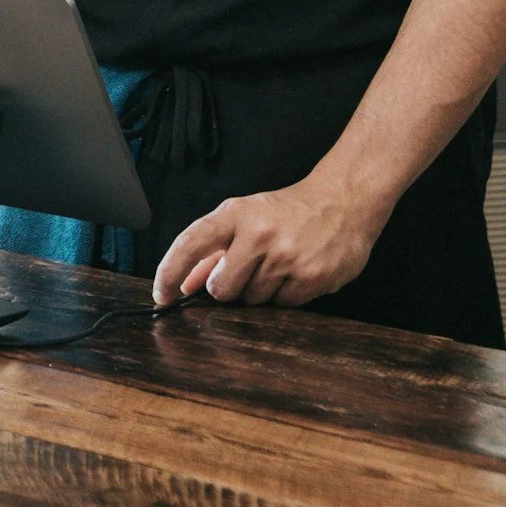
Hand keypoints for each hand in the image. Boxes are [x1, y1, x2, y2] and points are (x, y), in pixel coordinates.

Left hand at [153, 176, 387, 308]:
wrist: (343, 201)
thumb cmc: (286, 211)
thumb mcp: (245, 217)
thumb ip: (213, 250)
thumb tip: (184, 285)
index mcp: (235, 214)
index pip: (190, 244)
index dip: (169, 272)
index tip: (161, 294)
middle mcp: (259, 234)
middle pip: (222, 287)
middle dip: (227, 287)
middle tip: (246, 269)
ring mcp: (287, 257)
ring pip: (253, 299)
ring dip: (260, 290)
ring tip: (278, 264)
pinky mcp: (312, 277)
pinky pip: (284, 305)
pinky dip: (286, 295)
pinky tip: (298, 272)